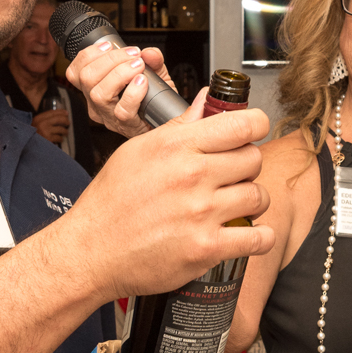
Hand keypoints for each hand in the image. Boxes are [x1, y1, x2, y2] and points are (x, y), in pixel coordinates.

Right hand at [32, 109, 71, 145]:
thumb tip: (60, 115)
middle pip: (59, 119)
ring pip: (61, 129)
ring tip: (65, 133)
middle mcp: (42, 123)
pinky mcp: (48, 139)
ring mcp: (45, 131)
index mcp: (38, 118)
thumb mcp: (36, 124)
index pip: (52, 112)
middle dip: (65, 120)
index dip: (61, 112)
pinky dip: (61, 139)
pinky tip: (60, 139)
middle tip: (68, 123)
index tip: (66, 113)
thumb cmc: (33, 135)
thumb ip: (45, 119)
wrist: (28, 145)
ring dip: (65, 131)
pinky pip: (59, 137)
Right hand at [63, 93, 275, 298]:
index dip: (255, 126)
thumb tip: (204, 101)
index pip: (242, 124)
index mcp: (176, 147)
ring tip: (234, 206)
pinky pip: (259, 237)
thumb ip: (179, 126)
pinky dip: (260, 237)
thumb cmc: (109, 204)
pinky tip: (248, 234)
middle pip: (254, 158)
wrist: (90, 251)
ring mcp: (201, 212)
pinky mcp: (206, 247)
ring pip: (259, 196)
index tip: (252, 133)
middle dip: (248, 167)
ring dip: (252, 202)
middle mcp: (192, 175)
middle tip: (233, 176)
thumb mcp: (137, 151)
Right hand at [67, 42, 177, 136]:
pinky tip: (142, 83)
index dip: (88, 55)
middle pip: (86, 78)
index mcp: (95, 89)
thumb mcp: (154, 73)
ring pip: (99, 94)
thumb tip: (149, 53)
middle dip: (110, 59)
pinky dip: (133, 93)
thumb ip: (153, 60)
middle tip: (133, 55)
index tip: (109, 45)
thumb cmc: (153, 99)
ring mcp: (109, 117)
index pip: (75, 72)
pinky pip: (122, 110)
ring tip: (138, 66)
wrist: (166, 121)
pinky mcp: (125, 125)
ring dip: (120, 74)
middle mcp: (97, 104)